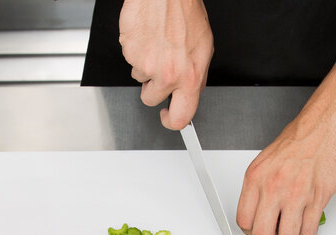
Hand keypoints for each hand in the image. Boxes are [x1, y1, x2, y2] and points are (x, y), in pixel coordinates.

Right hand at [119, 0, 213, 129]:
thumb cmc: (185, 12)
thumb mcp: (204, 48)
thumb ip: (196, 75)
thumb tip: (191, 91)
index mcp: (189, 77)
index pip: (181, 117)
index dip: (172, 122)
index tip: (168, 117)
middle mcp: (168, 75)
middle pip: (151, 99)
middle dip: (153, 90)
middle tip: (158, 71)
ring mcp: (147, 66)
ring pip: (140, 79)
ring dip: (145, 66)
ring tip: (156, 44)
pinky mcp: (131, 53)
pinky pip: (131, 60)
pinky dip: (137, 50)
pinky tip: (148, 36)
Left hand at [236, 101, 335, 234]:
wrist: (328, 122)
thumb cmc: (300, 138)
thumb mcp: (266, 160)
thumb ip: (259, 187)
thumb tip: (257, 212)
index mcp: (256, 178)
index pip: (243, 220)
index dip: (251, 232)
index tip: (258, 231)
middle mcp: (273, 186)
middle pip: (262, 234)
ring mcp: (296, 193)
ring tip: (294, 228)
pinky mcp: (318, 197)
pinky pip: (309, 229)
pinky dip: (308, 232)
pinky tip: (308, 223)